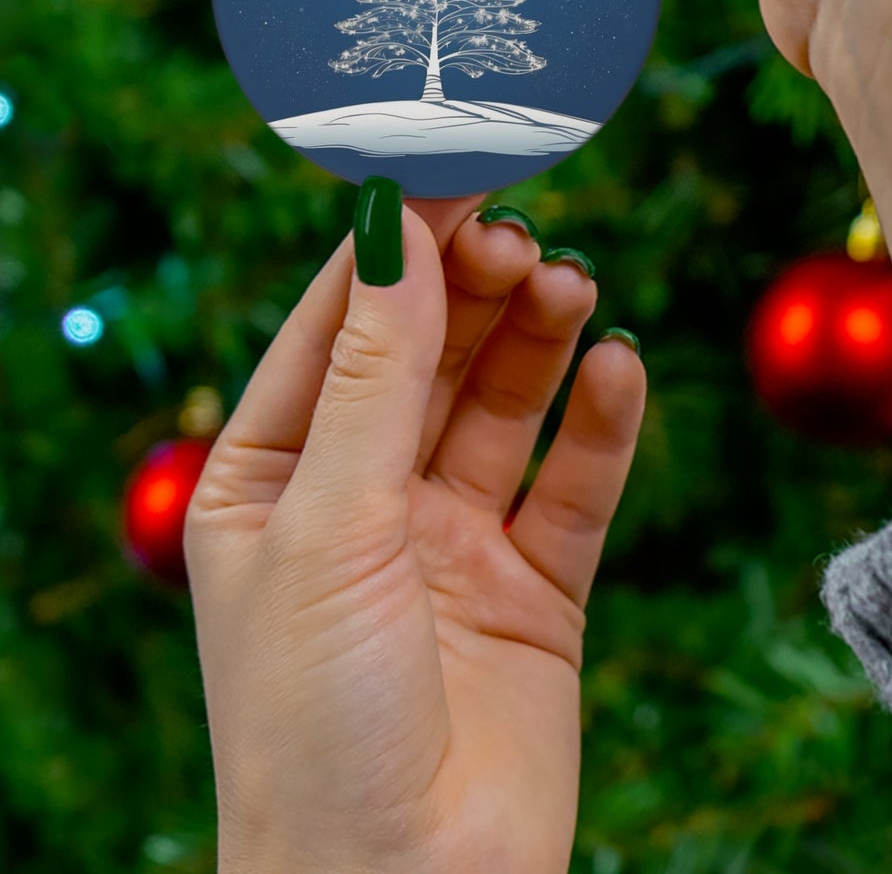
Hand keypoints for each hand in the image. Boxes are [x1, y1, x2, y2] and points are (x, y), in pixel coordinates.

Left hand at [185, 194, 645, 873]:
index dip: (396, 244)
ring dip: (539, 338)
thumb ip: (375, 374)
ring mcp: (453, 541)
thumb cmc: (315, 725)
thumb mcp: (329, 526)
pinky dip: (601, 423)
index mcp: (273, 479)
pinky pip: (575, 483)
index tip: (455, 165)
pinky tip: (619, 369)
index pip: (338, 325)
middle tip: (522, 235)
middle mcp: (364, 499)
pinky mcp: (536, 587)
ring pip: (505, 404)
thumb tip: (396, 227)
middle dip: (474, 288)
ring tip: (571, 285)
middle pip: (430, 353)